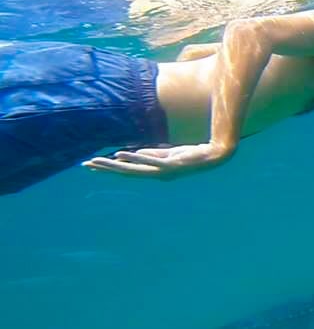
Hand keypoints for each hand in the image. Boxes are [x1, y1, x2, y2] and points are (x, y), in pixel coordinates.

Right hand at [83, 143, 230, 178]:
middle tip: (86, 165)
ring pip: (133, 169)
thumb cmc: (190, 155)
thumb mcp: (166, 154)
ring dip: (113, 165)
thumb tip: (129, 155)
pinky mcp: (170, 164)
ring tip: (97, 161)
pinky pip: (149, 161)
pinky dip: (134, 158)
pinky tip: (121, 155)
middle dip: (105, 169)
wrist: (212, 156)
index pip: (126, 171)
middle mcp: (156, 174)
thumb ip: (150, 155)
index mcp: (154, 171)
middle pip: (125, 172)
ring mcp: (162, 170)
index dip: (109, 169)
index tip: (92, 166)